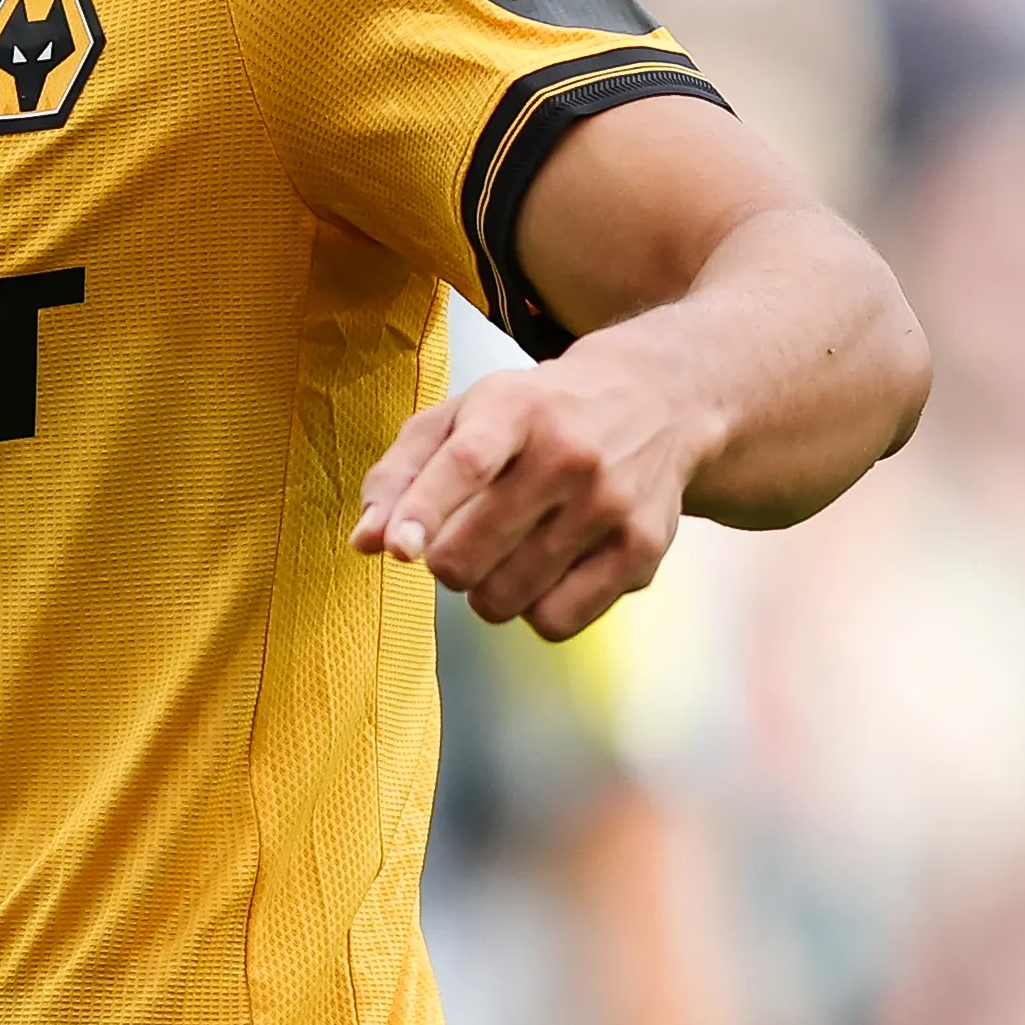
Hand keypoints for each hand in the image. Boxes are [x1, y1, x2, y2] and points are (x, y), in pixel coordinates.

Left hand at [350, 332, 714, 638]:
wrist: (657, 403)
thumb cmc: (537, 414)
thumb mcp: (462, 414)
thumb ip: (401, 472)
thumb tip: (367, 542)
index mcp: (518, 406)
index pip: (466, 463)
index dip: (423, 511)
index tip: (398, 549)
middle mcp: (570, 453)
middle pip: (473, 550)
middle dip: (445, 563)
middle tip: (457, 544)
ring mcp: (611, 505)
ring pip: (507, 596)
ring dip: (485, 591)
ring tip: (503, 555)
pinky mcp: (641, 550)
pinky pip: (556, 620)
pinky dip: (533, 611)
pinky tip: (543, 575)